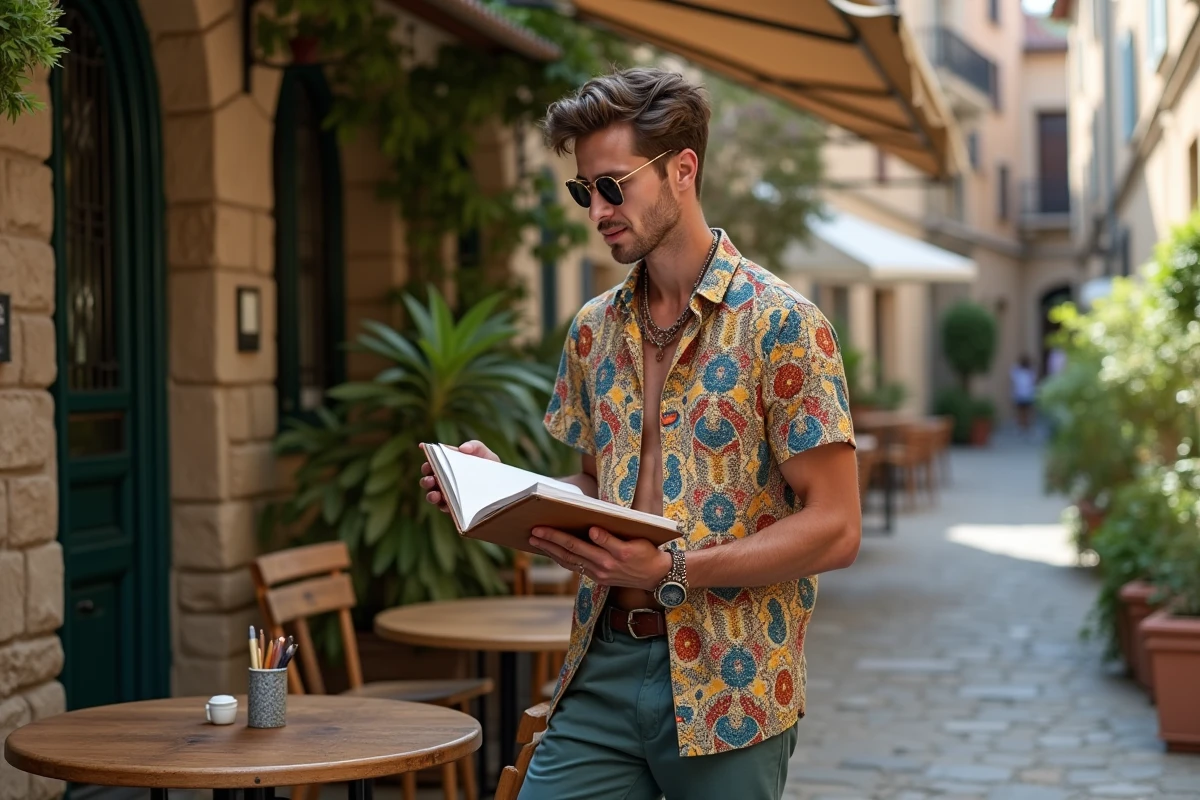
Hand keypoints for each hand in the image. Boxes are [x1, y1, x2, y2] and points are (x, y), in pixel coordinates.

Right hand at [419, 440, 500, 512]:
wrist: (502, 489)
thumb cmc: (491, 469)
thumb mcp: (487, 455)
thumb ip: (475, 446)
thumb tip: (462, 448)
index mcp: (450, 463)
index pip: (435, 458)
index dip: (428, 453)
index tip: (423, 448)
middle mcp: (445, 478)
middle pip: (429, 476)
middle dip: (426, 476)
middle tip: (430, 477)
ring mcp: (447, 493)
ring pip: (432, 493)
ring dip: (430, 493)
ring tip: (435, 494)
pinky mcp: (453, 507)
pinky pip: (443, 507)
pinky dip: (441, 504)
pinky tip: (444, 502)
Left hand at [531, 526, 671, 590]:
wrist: (656, 576)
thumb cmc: (647, 551)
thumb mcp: (634, 542)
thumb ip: (611, 538)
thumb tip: (592, 531)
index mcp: (612, 555)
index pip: (579, 544)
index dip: (560, 537)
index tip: (545, 528)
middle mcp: (603, 567)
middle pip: (570, 552)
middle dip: (550, 542)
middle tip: (533, 532)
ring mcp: (599, 574)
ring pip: (570, 562)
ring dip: (551, 551)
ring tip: (536, 541)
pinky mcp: (598, 578)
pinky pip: (576, 567)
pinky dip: (562, 559)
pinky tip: (552, 551)